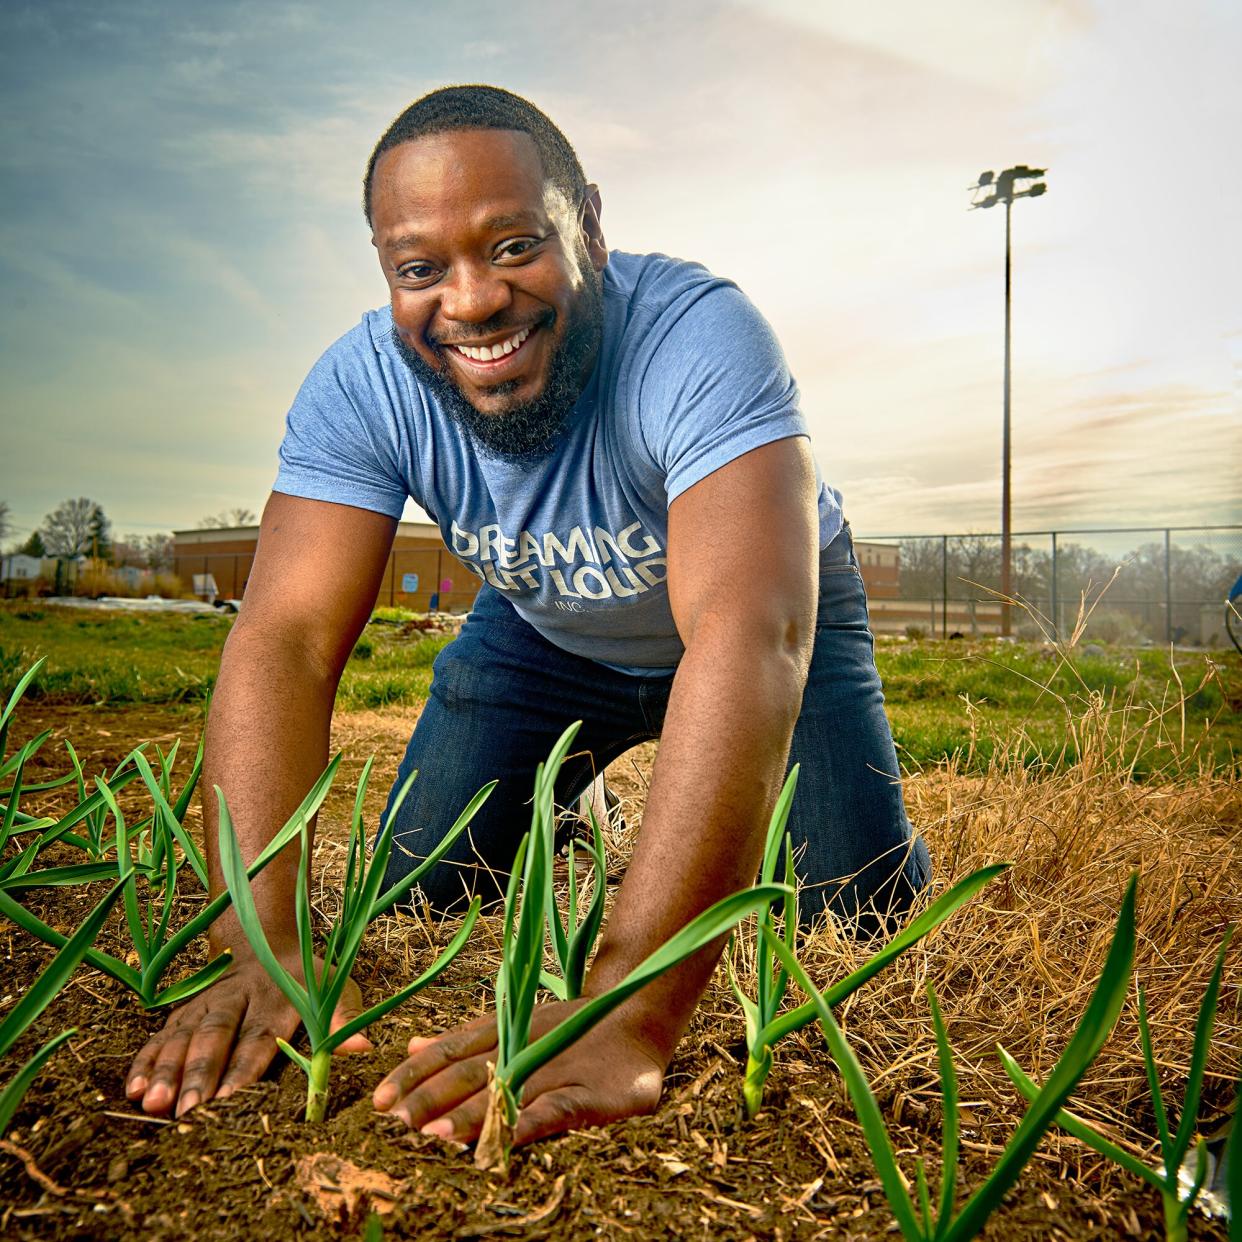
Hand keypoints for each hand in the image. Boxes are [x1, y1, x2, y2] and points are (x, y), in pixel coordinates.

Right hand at [125, 951, 369, 1117]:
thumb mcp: (334, 986)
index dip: (244, 1067)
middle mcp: (236, 1000)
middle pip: (215, 1037)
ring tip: (154, 1105)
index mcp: (276, 998)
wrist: (263, 939)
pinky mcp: (183, 1011)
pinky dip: (146, 1061)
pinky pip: (161, 1035)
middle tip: (186, 1111)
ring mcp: (205, 1004)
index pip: (259, 1036)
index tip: (230, 1097)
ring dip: (167, 1070)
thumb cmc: (306, 977)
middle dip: (199, 1074)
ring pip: (182, 1036)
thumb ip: (344, 1018)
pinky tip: (134, 1090)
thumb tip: (362, 1048)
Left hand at [372, 1000, 665, 1146]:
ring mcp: (555, 1069)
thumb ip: (463, 1042)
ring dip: (472, 1113)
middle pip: (471, 1072)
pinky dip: (528, 1123)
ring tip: (436, 1135)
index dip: (415, 1074)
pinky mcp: (588, 1093)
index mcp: (502, 1034)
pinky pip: (554, 1109)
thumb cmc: (568, 1031)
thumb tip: (411, 1046)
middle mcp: (522, 1049)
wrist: (637, 1015)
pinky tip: (504, 1142)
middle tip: (396, 1121)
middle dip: (431, 1097)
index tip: (379, 1098)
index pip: (449, 1052)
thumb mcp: (513, 1030)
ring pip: (508, 1091)